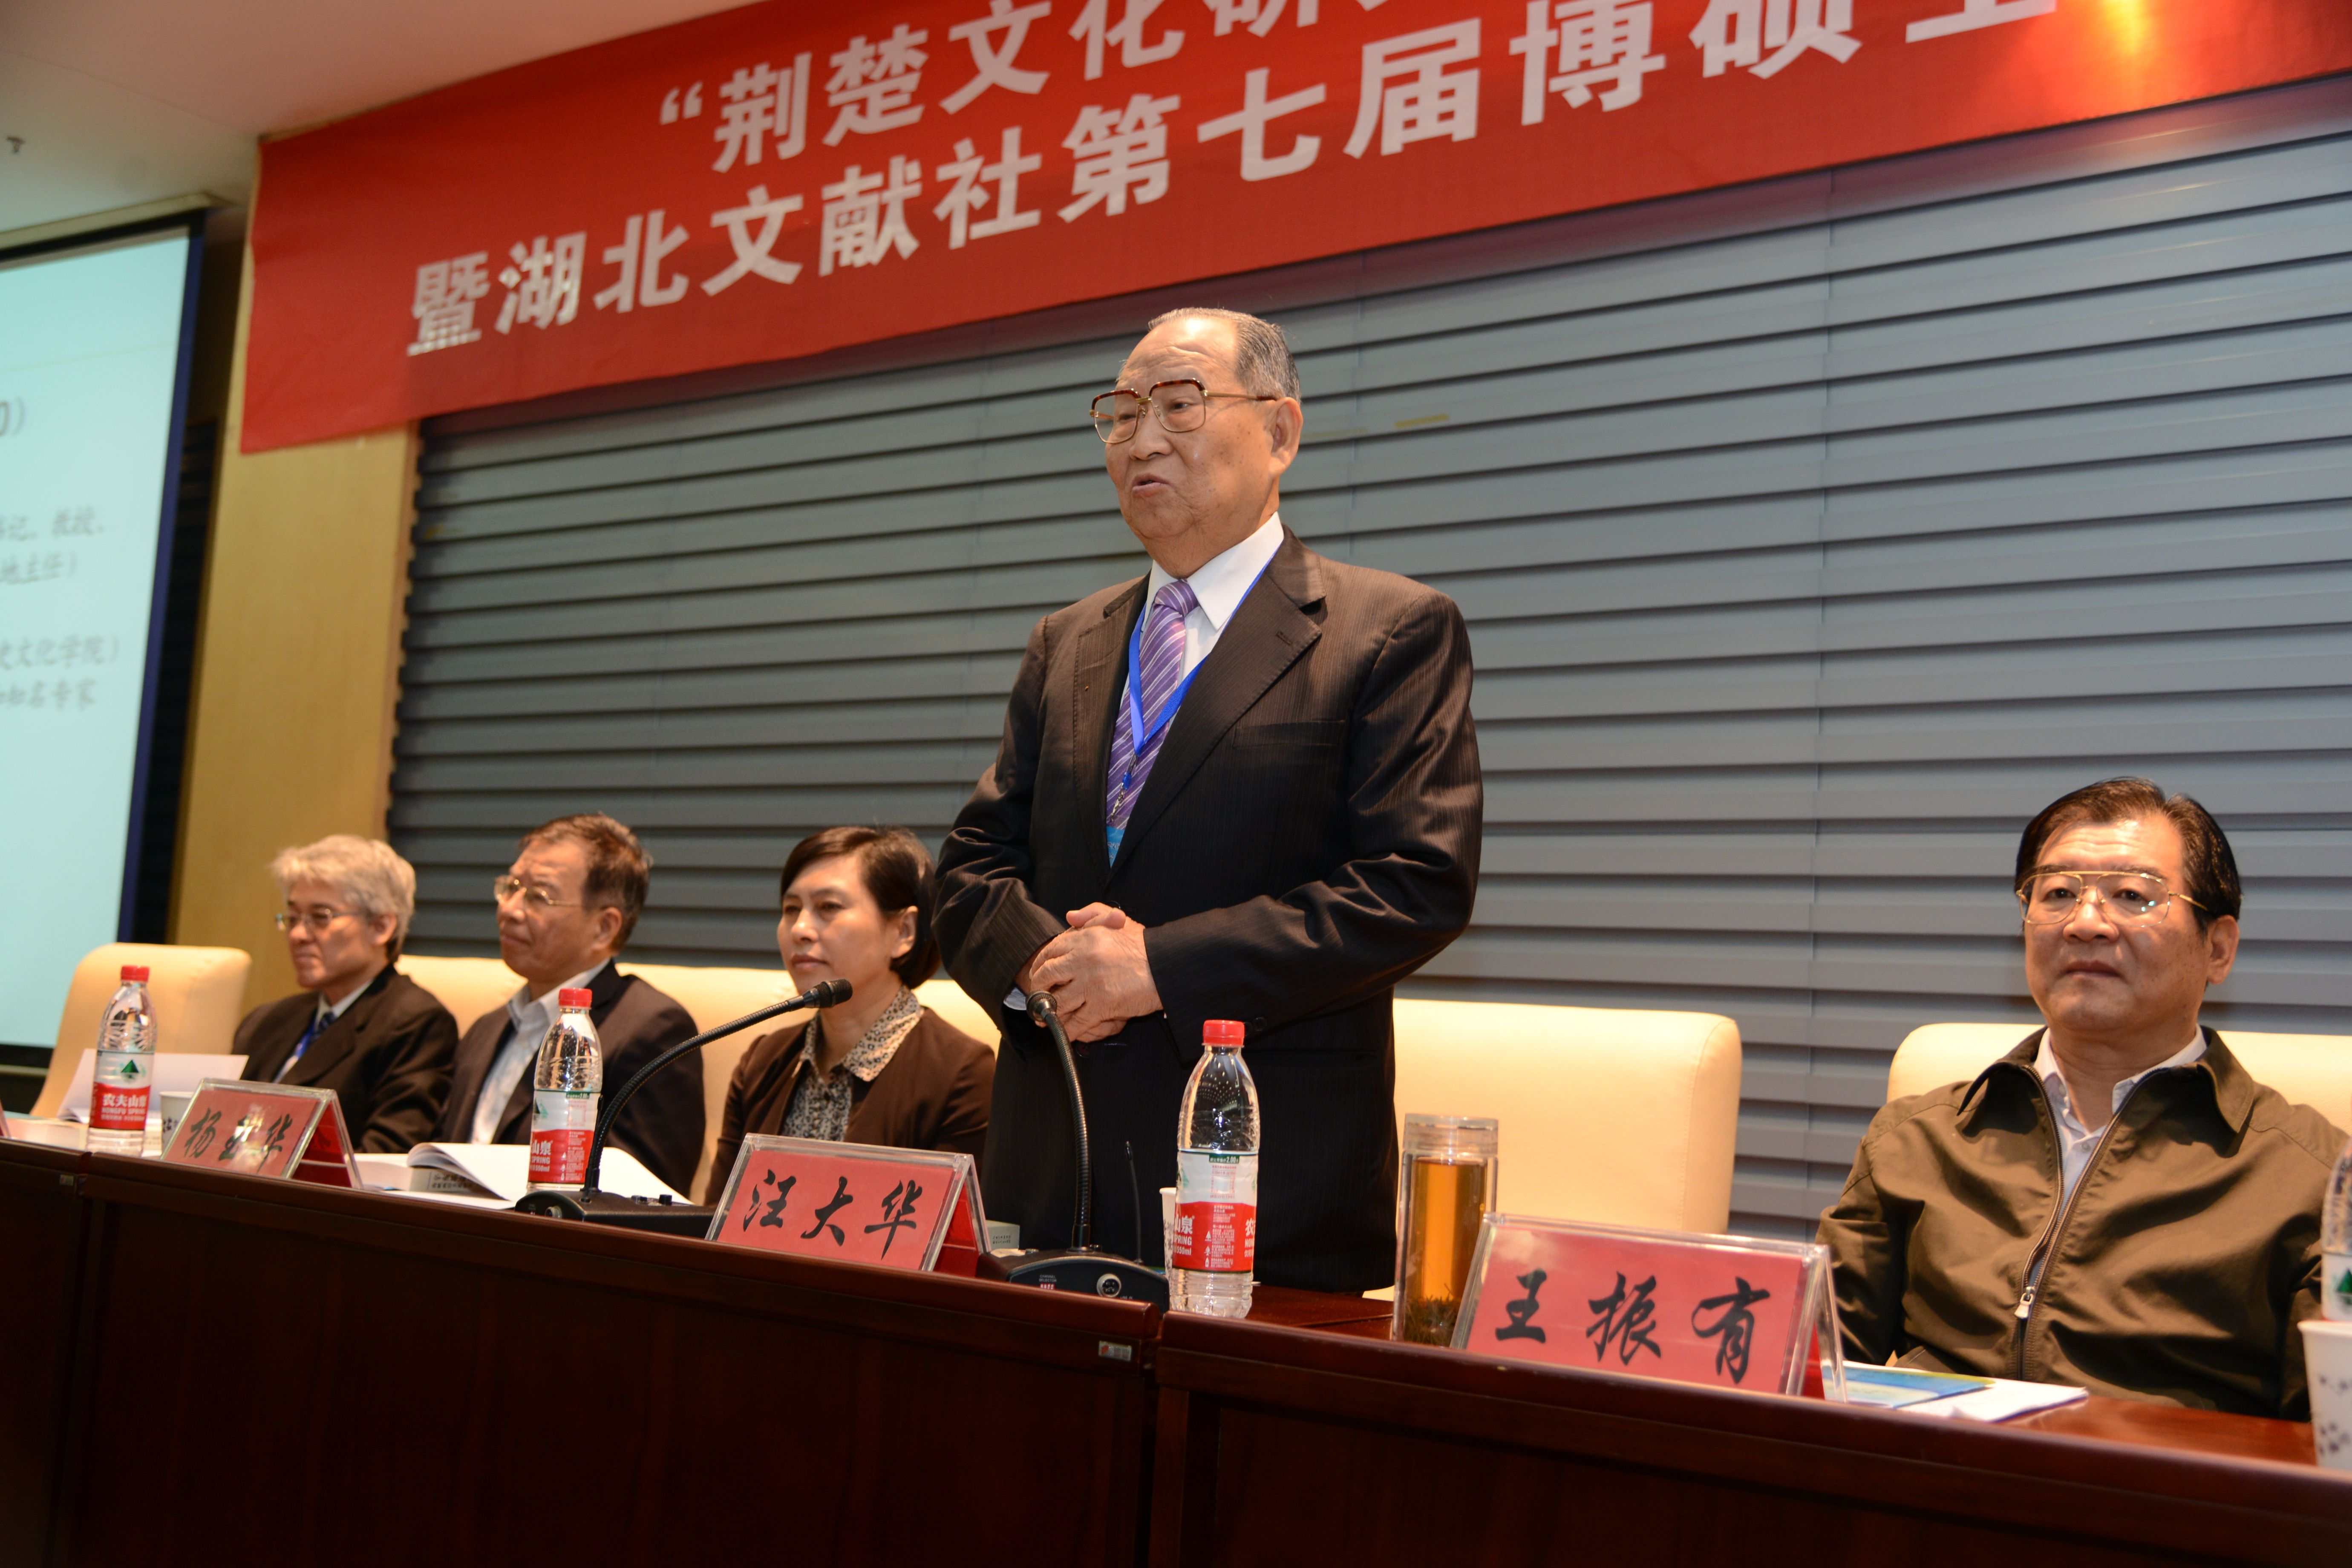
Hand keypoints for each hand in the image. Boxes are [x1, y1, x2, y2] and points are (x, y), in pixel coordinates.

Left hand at [1027, 903, 1159, 1042]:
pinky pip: (1077, 1022)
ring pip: (1058, 1002)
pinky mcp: (1102, 1005)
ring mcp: (1091, 983)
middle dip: (1038, 990)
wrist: (1167, 966)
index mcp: (1084, 938)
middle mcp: (1083, 959)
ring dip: (1049, 1013)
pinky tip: (1065, 1032)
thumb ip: (1092, 913)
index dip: (1039, 965)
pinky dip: (1068, 1030)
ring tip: (1045, 1018)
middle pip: (1047, 976)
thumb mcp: (1117, 920)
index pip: (1049, 951)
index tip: (1037, 975)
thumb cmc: (1144, 945)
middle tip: (1037, 999)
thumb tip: (1069, 916)